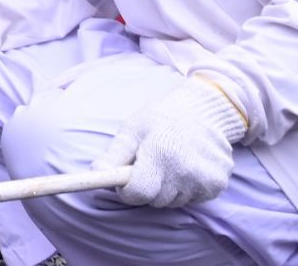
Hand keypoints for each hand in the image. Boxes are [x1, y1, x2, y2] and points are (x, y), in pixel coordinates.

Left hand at [94, 77, 245, 207]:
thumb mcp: (133, 129)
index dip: (127, 190)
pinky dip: (187, 188)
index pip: (138, 193)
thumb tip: (96, 172)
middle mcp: (185, 171)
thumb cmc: (162, 118)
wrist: (205, 111)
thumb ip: (115, 154)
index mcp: (160, 155)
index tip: (125, 181)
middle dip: (147, 188)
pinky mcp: (218, 186)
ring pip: (174, 201)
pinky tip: (187, 167)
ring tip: (170, 162)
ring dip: (167, 189)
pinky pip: (193, 199)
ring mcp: (205, 180)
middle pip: (155, 200)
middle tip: (149, 165)